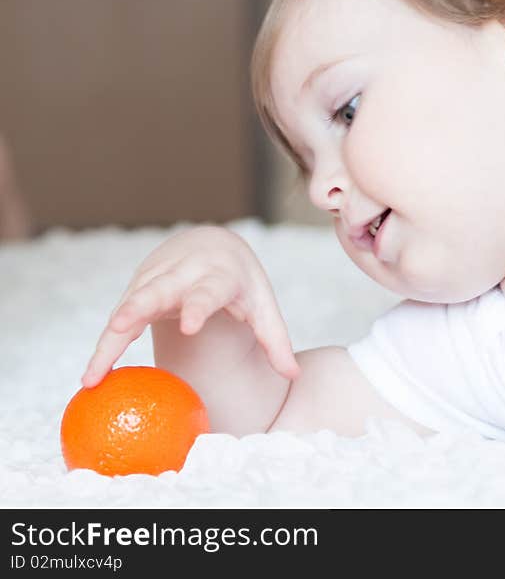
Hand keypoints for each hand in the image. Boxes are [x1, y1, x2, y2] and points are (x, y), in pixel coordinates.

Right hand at [82, 225, 299, 386]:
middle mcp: (183, 274)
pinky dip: (106, 343)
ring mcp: (156, 278)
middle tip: (119, 329)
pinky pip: (119, 317)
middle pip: (157, 290)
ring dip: (110, 336)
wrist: (212, 246)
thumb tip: (294, 375)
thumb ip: (276, 340)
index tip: (190, 326)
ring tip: (94, 374)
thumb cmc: (241, 283)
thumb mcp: (263, 306)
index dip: (198, 306)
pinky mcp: (138, 288)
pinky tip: (94, 374)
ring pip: (128, 305)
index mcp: (219, 276)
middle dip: (137, 307)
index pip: (208, 291)